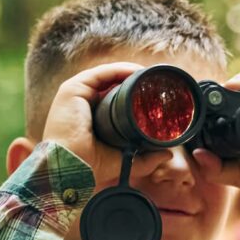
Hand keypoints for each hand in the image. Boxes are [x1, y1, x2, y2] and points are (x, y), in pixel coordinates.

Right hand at [40, 60, 145, 177]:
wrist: (71, 169)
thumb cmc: (90, 168)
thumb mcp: (124, 161)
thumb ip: (146, 159)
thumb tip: (167, 154)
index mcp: (89, 119)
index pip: (113, 100)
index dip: (133, 96)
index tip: (154, 96)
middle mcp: (81, 105)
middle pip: (111, 86)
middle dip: (134, 82)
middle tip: (156, 84)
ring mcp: (76, 95)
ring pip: (107, 77)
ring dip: (130, 73)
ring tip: (150, 76)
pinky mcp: (72, 89)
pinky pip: (100, 73)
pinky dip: (119, 70)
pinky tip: (137, 72)